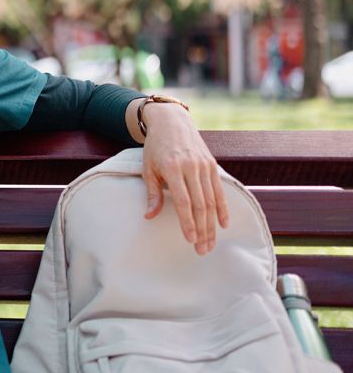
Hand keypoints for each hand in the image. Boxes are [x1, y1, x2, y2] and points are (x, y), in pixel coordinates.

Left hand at [140, 103, 228, 255]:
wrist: (172, 122)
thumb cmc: (155, 148)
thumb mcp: (148, 168)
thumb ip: (152, 193)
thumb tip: (149, 216)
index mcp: (173, 168)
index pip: (183, 201)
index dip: (187, 222)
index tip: (190, 240)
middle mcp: (192, 168)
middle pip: (201, 205)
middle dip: (202, 230)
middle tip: (202, 250)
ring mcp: (204, 166)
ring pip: (212, 201)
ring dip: (212, 225)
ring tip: (210, 243)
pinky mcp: (212, 165)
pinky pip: (219, 191)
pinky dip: (223, 209)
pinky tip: (223, 225)